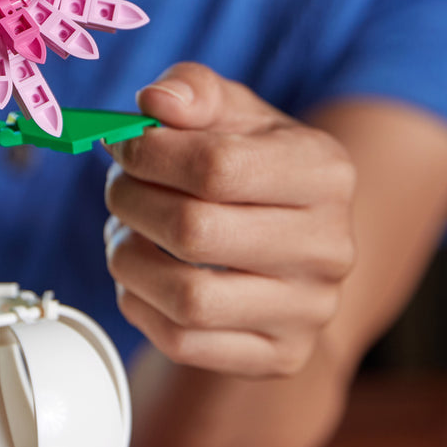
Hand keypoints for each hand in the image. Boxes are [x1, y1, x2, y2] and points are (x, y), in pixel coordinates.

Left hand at [105, 62, 356, 378]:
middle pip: (193, 232)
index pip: (216, 166)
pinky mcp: (280, 356)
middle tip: (117, 186)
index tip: (123, 144)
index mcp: (323, 172)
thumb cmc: (250, 161)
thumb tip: (155, 103)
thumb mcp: (229, 109)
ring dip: (127, 258)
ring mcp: (309, 311)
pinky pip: (183, 343)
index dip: (149, 153)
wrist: (291, 234)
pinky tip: (141, 274)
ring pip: (186, 299)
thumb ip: (191, 89)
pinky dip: (139, 305)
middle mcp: (329, 247)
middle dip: (130, 201)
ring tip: (124, 230)